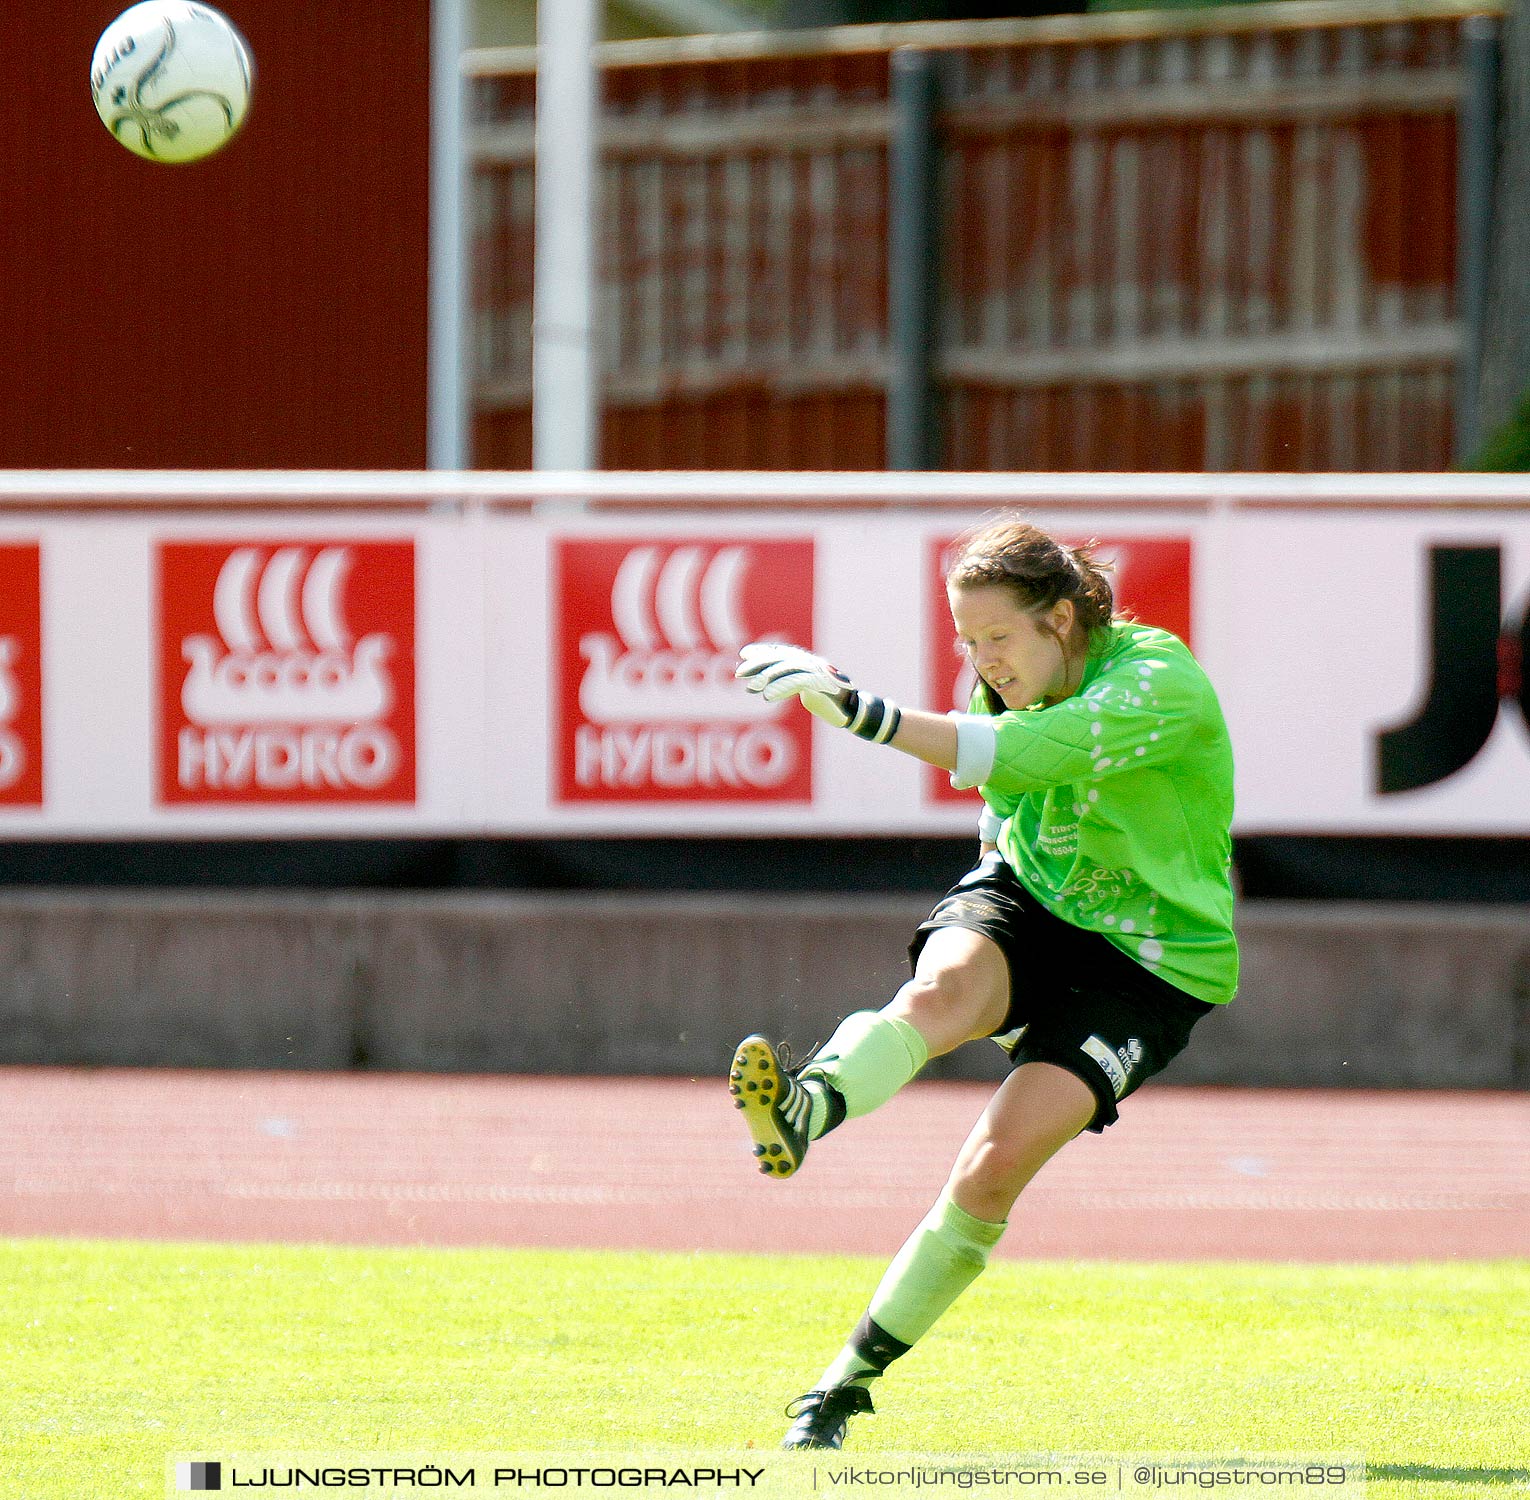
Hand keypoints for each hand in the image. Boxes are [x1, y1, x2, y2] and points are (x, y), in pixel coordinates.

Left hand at [734, 642, 854, 726]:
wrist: (850, 711)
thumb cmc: (826, 700)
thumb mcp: (804, 688)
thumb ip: (786, 681)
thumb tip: (760, 681)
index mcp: (808, 661)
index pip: (781, 651)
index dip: (763, 651)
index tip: (743, 653)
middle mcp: (813, 662)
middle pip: (782, 658)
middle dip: (759, 664)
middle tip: (739, 673)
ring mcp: (819, 672)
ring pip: (788, 669)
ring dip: (767, 677)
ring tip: (751, 688)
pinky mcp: (823, 684)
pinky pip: (799, 682)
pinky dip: (782, 688)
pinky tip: (768, 696)